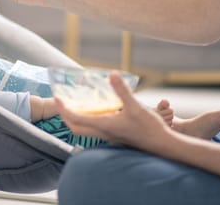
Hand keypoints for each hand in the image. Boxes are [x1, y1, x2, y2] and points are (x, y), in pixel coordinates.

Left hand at [55, 71, 171, 150]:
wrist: (163, 145)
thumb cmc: (149, 128)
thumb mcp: (136, 107)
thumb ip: (122, 91)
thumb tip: (112, 74)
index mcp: (104, 125)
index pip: (76, 118)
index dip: (64, 109)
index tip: (57, 98)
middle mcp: (103, 133)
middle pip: (76, 128)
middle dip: (65, 116)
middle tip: (62, 103)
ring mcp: (109, 136)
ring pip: (85, 130)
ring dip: (76, 119)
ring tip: (76, 105)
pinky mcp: (115, 136)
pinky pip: (95, 129)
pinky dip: (89, 120)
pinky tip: (98, 111)